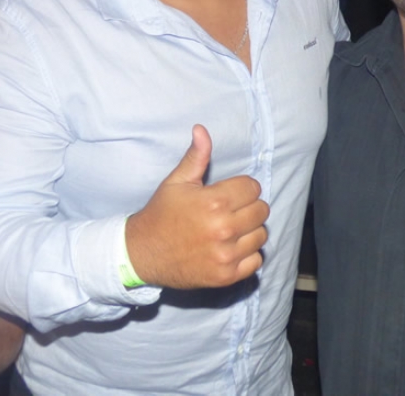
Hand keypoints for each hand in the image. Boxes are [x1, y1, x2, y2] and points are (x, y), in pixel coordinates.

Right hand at [125, 125, 269, 288]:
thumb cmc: (161, 214)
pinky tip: (231, 247)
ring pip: (261, 235)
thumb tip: (201, 129)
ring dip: (250, 231)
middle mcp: (223, 229)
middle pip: (261, 210)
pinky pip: (256, 261)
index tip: (229, 193)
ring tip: (231, 229)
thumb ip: (196, 156)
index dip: (242, 188)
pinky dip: (248, 254)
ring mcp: (226, 255)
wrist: (143, 252)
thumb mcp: (177, 182)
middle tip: (231, 210)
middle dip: (249, 207)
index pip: (253, 188)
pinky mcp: (226, 276)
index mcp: (213, 202)